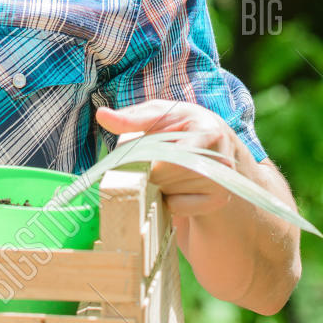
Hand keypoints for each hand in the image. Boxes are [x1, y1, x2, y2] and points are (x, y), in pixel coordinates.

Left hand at [94, 99, 242, 219]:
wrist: (216, 143)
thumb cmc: (181, 124)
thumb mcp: (160, 114)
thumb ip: (131, 118)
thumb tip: (101, 115)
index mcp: (206, 131)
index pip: (171, 156)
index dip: (147, 158)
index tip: (133, 155)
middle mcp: (220, 158)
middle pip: (164, 176)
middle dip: (148, 169)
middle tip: (151, 159)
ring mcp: (221, 182)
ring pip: (168, 192)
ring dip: (157, 184)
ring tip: (165, 169)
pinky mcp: (218, 201)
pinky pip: (177, 207)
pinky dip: (168, 199)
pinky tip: (175, 185)